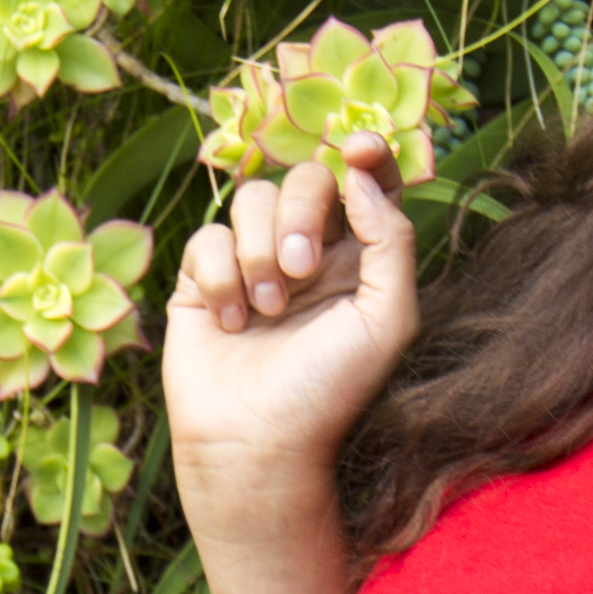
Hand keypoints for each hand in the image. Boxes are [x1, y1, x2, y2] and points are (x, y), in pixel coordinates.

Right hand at [161, 137, 419, 524]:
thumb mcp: (388, 319)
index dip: (366, 155)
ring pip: (250, 198)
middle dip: (301, 212)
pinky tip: (230, 322)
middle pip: (305, 178)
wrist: (257, 444)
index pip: (366, 183)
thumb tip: (360, 172)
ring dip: (259, 250)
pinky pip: (206, 237)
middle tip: (301, 269)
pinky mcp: (202, 280)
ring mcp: (252, 263)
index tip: (361, 149)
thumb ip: (390, 239)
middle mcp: (308, 252)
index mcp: (359, 258)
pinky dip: (219, 275)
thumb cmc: (331, 391)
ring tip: (267, 311)